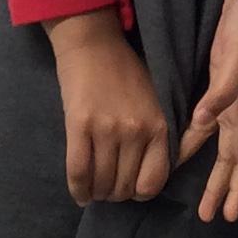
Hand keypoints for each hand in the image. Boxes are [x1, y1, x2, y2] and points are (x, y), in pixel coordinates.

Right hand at [45, 12, 172, 207]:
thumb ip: (155, 135)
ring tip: (94, 188)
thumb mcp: (154, 102)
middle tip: (108, 188)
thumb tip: (147, 177)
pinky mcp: (80, 125)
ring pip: (102, 183)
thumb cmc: (125, 71)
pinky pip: (78, 171)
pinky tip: (80, 194)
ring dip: (97, 192)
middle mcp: (136, 131)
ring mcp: (108, 129)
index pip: (153, 181)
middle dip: (115, 194)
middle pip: (125, 186)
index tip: (131, 188)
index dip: (140, 192)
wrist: (93, 43)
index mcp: (159, 126)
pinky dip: (78, 190)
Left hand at [178, 0, 237, 224]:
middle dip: (222, 186)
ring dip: (211, 163)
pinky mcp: (221, 70)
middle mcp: (237, 101)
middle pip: (230, 154)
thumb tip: (202, 122)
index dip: (234, 187)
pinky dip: (199, 127)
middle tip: (208, 216)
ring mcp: (230, 86)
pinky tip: (187, 131)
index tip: (225, 217)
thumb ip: (224, 88)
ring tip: (199, 185)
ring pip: (220, 136)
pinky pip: (209, 110)